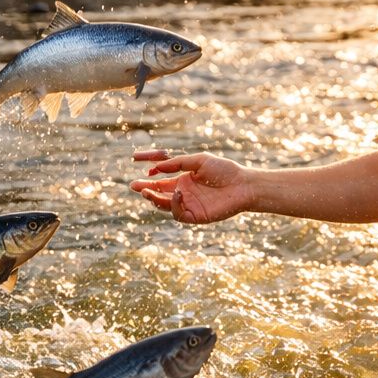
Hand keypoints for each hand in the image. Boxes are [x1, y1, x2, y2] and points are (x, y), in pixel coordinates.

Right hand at [129, 149, 251, 224]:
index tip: (136, 163)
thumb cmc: (225, 170)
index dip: (149, 174)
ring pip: (165, 205)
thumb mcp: (199, 161)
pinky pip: (179, 213)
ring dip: (154, 199)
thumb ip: (178, 163)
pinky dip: (175, 204)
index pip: (161, 179)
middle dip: (145, 190)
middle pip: (159, 194)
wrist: (244, 185)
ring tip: (145, 191)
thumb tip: (156, 167)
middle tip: (133, 185)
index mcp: (184, 180)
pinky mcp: (196, 216)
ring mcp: (189, 205)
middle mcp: (184, 193)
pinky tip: (178, 193)